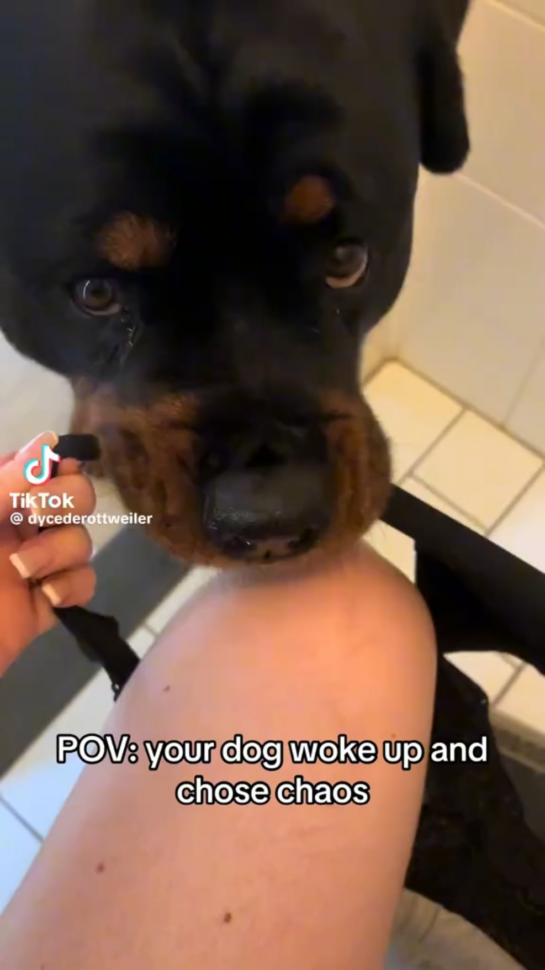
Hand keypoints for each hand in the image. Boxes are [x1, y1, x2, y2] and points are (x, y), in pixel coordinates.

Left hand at [0, 431, 96, 675]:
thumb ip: (6, 483)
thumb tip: (49, 442)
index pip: (40, 469)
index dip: (55, 465)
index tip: (55, 468)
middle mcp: (18, 528)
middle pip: (75, 496)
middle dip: (65, 500)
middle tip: (37, 513)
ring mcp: (36, 566)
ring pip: (80, 540)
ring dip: (58, 551)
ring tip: (23, 571)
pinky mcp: (47, 604)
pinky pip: (84, 582)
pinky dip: (71, 587)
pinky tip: (46, 597)